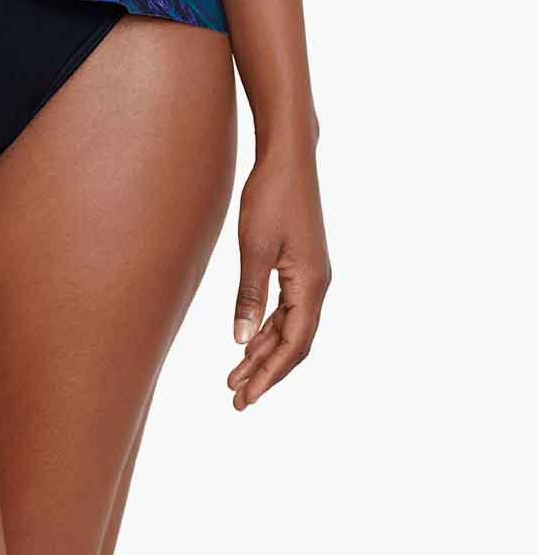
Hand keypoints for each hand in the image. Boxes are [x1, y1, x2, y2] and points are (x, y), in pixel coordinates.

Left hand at [228, 140, 330, 409]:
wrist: (287, 156)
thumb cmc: (270, 195)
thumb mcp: (254, 247)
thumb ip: (249, 295)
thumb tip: (241, 342)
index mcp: (311, 284)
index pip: (295, 345)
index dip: (270, 375)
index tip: (246, 397)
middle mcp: (318, 284)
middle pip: (294, 343)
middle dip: (266, 372)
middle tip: (236, 398)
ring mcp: (311, 274)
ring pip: (291, 327)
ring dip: (265, 352)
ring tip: (236, 376)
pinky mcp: (302, 264)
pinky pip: (288, 308)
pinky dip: (269, 328)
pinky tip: (249, 340)